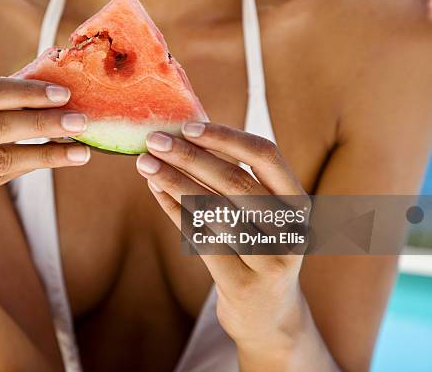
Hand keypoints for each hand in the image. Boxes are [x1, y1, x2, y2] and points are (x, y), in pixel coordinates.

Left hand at [136, 122, 310, 349]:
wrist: (269, 315)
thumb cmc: (257, 249)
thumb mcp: (260, 213)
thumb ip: (234, 178)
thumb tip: (183, 137)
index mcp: (297, 202)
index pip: (267, 156)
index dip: (227, 137)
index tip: (188, 126)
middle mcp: (290, 229)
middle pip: (236, 181)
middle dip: (189, 156)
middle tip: (154, 139)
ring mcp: (270, 260)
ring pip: (214, 211)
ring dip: (174, 181)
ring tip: (145, 163)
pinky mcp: (244, 284)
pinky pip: (201, 239)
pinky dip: (175, 211)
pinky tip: (155, 191)